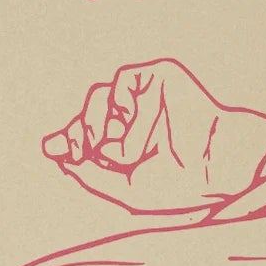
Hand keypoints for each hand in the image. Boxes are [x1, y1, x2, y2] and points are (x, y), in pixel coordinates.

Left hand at [41, 57, 221, 175]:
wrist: (212, 167)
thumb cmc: (178, 186)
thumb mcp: (124, 189)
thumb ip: (90, 174)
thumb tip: (59, 155)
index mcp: (127, 144)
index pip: (85, 134)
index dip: (66, 140)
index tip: (53, 147)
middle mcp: (133, 119)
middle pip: (86, 115)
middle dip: (79, 135)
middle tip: (88, 152)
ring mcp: (145, 98)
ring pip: (97, 97)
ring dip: (101, 129)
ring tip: (120, 152)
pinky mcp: (157, 76)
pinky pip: (121, 83)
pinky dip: (126, 109)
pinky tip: (140, 128)